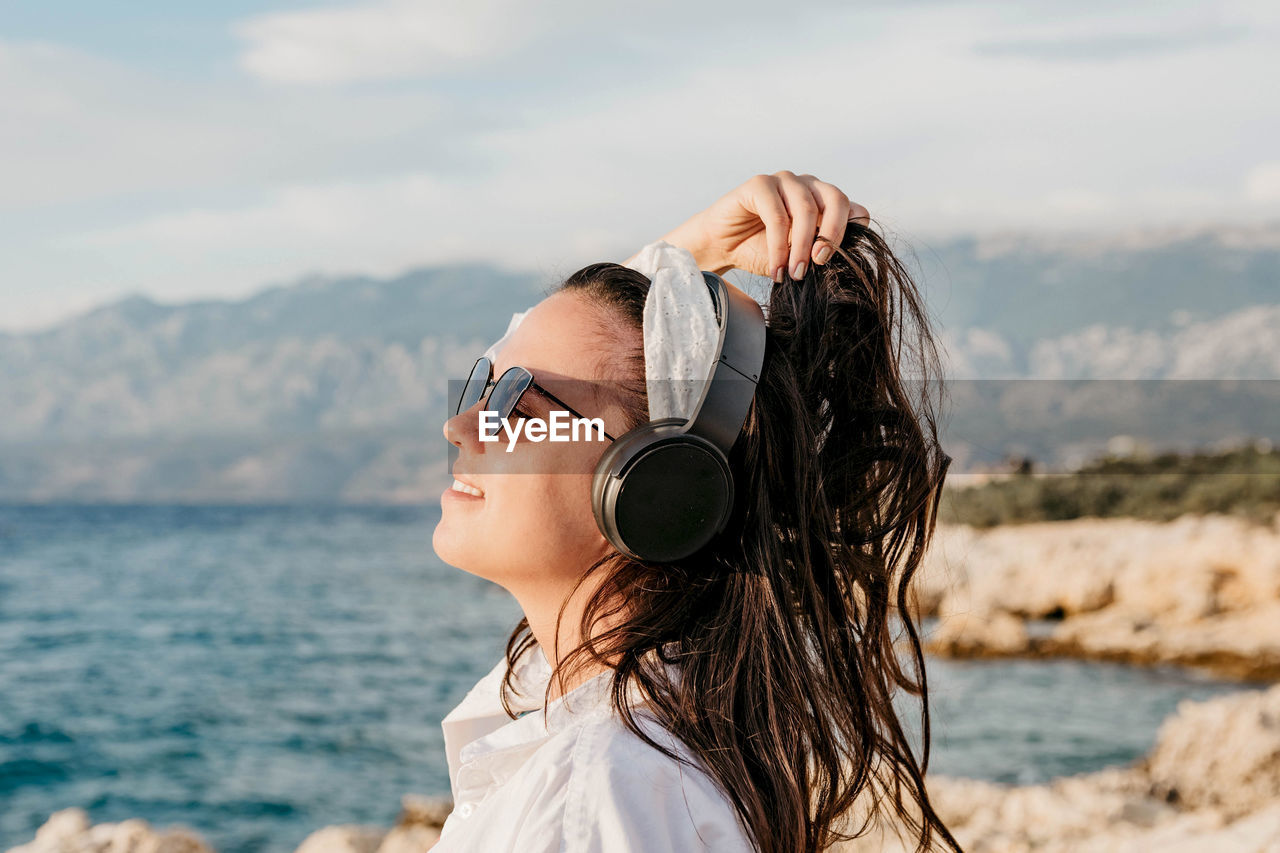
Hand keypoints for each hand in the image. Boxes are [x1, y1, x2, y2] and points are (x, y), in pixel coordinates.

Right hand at [653, 172, 869, 280]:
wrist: (720, 247)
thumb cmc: (759, 251)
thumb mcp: (797, 256)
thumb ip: (819, 252)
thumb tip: (844, 260)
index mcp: (823, 201)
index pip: (854, 209)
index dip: (852, 233)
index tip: (838, 259)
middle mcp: (807, 186)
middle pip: (837, 200)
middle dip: (832, 235)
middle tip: (819, 263)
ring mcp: (784, 181)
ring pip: (806, 209)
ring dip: (801, 246)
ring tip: (793, 274)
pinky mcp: (760, 183)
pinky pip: (777, 215)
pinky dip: (778, 245)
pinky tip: (775, 266)